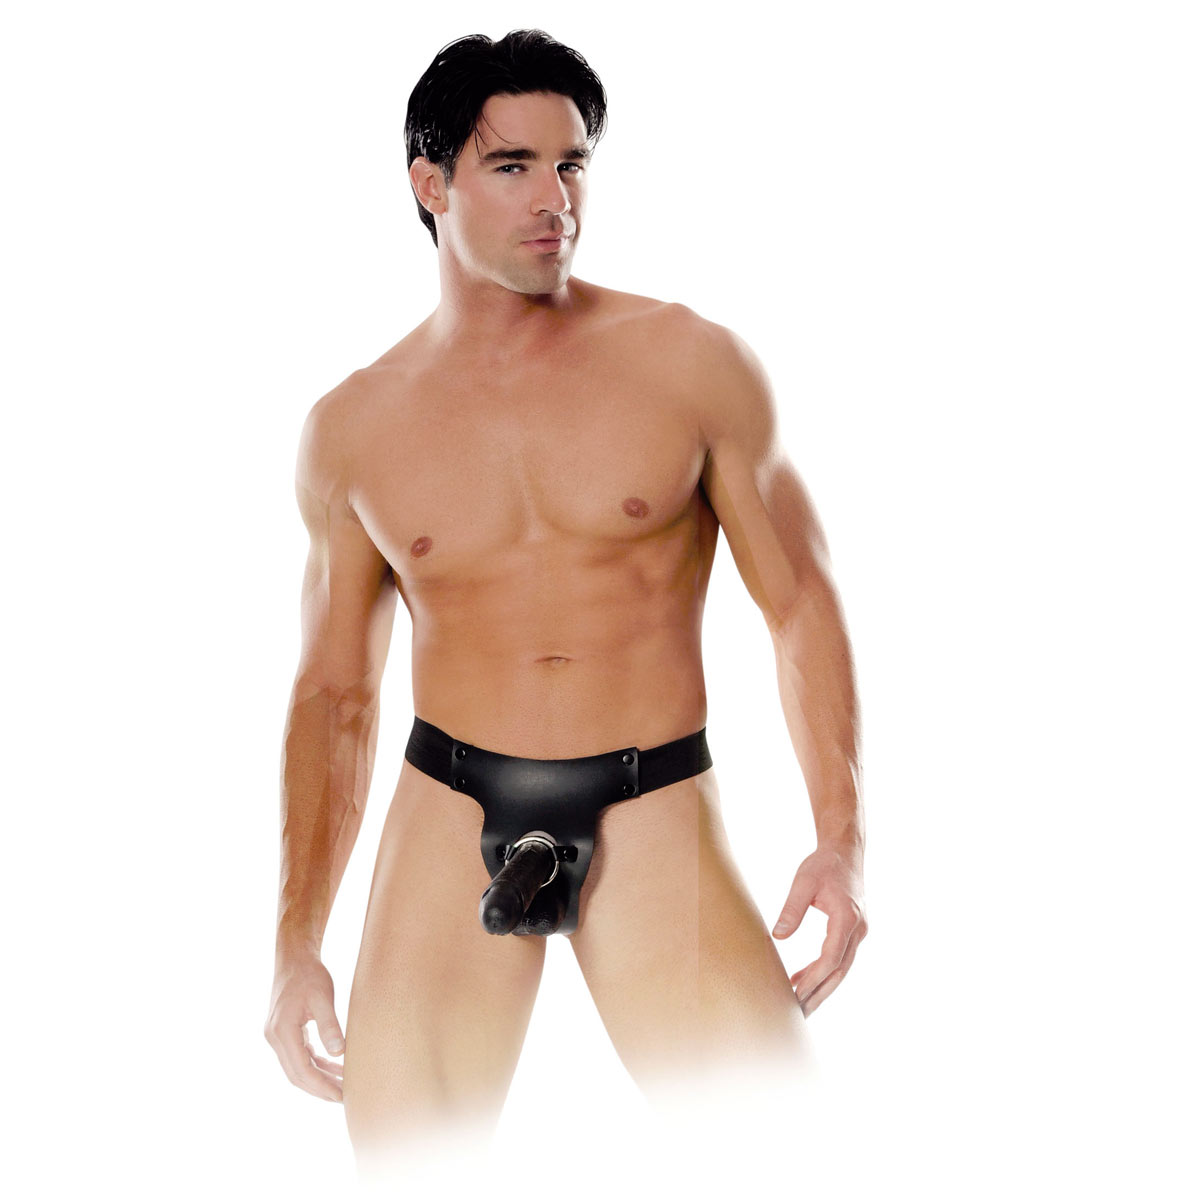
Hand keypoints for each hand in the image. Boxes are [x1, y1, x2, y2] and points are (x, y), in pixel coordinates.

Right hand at [264, 953, 345, 1101]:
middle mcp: (275, 1038)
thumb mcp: (322, 997)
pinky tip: (334, 1066)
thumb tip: (340, 1053)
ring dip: (318, 1077)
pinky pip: (299, 1055)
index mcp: (282, 1032)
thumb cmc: (309, 974)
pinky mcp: (283, 1031)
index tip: (341, 1096)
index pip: (302, 1070)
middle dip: (320, 1088)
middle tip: (344, 1098)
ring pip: (297, 1067)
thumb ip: (329, 1025)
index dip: (322, 1086)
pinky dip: (315, 1063)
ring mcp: (277, 1036)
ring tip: (342, 1086)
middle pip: (297, 1074)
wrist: (294, 957)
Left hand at [772, 842, 866, 1016]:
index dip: (814, 978)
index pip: (832, 957)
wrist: (845, 852)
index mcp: (847, 918)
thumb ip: (792, 909)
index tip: (797, 993)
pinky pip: (839, 958)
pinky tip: (801, 980)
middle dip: (819, 994)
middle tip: (798, 1014)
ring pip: (841, 968)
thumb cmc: (824, 864)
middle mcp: (858, 929)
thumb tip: (779, 936)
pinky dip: (823, 972)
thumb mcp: (803, 882)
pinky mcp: (853, 932)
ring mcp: (858, 932)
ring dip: (821, 987)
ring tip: (799, 1005)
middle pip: (839, 971)